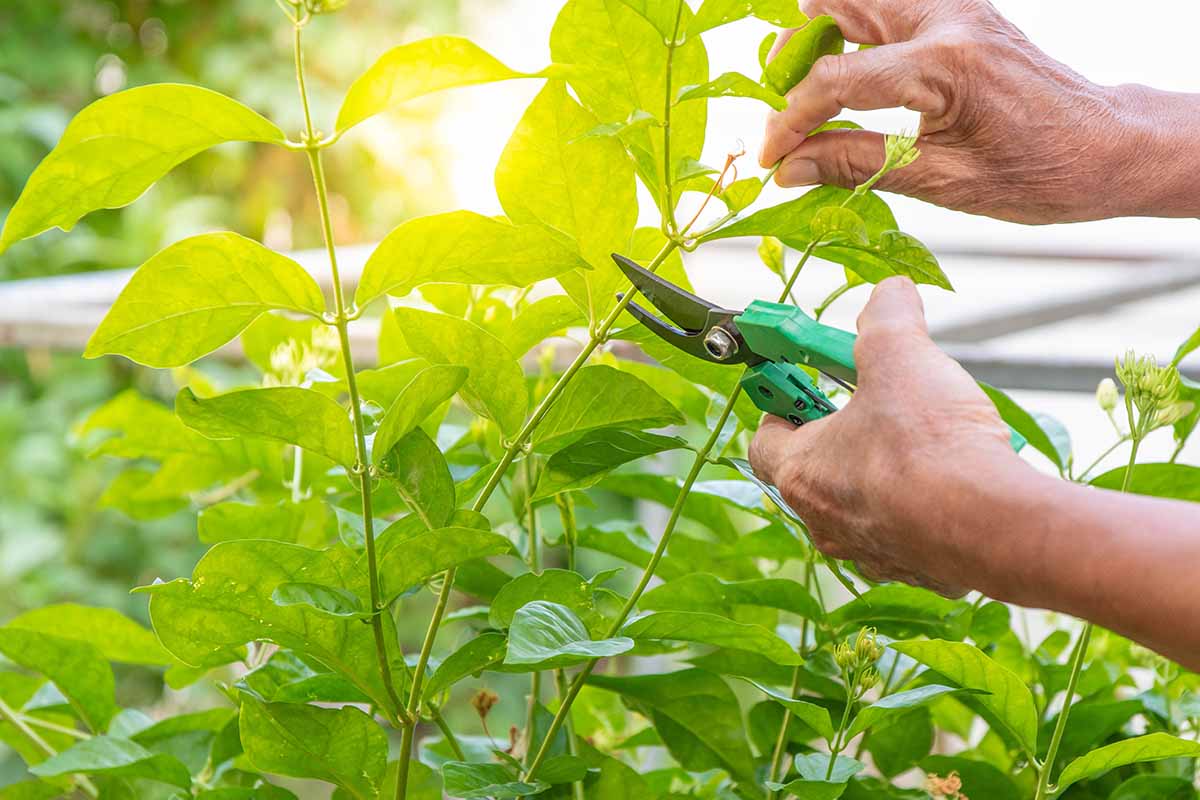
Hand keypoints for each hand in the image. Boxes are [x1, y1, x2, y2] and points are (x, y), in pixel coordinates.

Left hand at [748, 277, 1021, 595]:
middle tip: (875, 404)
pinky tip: (956, 478)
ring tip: (924, 439)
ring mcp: (870, 552)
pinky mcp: (917, 570)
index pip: (764, 441)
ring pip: (863, 504)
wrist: (996, 525)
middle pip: (816, 471)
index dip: (783, 406)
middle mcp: (825, 522)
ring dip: (883, 471)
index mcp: (800, 474)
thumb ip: (886, 317)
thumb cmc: (932, 446)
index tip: (807, 384)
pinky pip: (908, 531)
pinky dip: (923, 505)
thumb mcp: (900, 355)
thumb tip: (890, 293)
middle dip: (842, 434)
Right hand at [760, 0, 1171, 223]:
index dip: (791, 121)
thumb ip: (856, 165)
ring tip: (808, 89)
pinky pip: (891, 9)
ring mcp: (957, 10)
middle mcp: (949, 20)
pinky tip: (850, 76)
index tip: (769, 155)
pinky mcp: (962, 15)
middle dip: (795, 54)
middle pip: (840, 5)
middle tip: (780, 104)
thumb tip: (792, 168)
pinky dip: (858, 35)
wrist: (1107, 147)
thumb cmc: (1042, 171)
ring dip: (825, 35)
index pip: (837, 80)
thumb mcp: (941, 181)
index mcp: (945, 65)